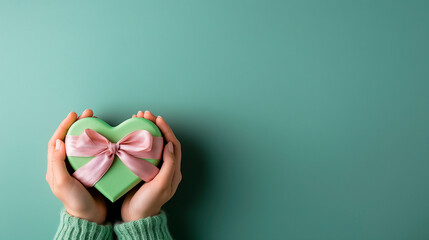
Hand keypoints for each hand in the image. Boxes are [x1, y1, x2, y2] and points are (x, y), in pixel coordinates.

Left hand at [46, 109, 106, 224]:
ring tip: (98, 121)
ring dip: (90, 131)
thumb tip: (60, 142)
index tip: (74, 115)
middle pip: (71, 139)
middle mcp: (68, 164)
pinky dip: (99, 143)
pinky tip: (106, 138)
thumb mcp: (62, 183)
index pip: (57, 141)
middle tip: (89, 113)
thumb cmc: (75, 201)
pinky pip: (95, 152)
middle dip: (79, 124)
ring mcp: (81, 166)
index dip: (64, 126)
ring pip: (83, 144)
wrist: (91, 216)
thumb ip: (58, 163)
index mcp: (56, 166)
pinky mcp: (93, 169)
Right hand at [121, 110, 181, 221]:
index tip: (157, 118)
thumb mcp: (161, 185)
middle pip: (163, 140)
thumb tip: (169, 145)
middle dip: (155, 125)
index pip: (173, 144)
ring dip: (146, 130)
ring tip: (136, 118)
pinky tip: (130, 133)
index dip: (166, 129)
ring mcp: (154, 167)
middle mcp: (165, 166)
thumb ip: (168, 166)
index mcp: (173, 170)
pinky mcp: (142, 168)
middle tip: (144, 114)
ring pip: (152, 143)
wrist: (135, 217)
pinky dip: (138, 139)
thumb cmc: (149, 202)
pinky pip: (142, 150)